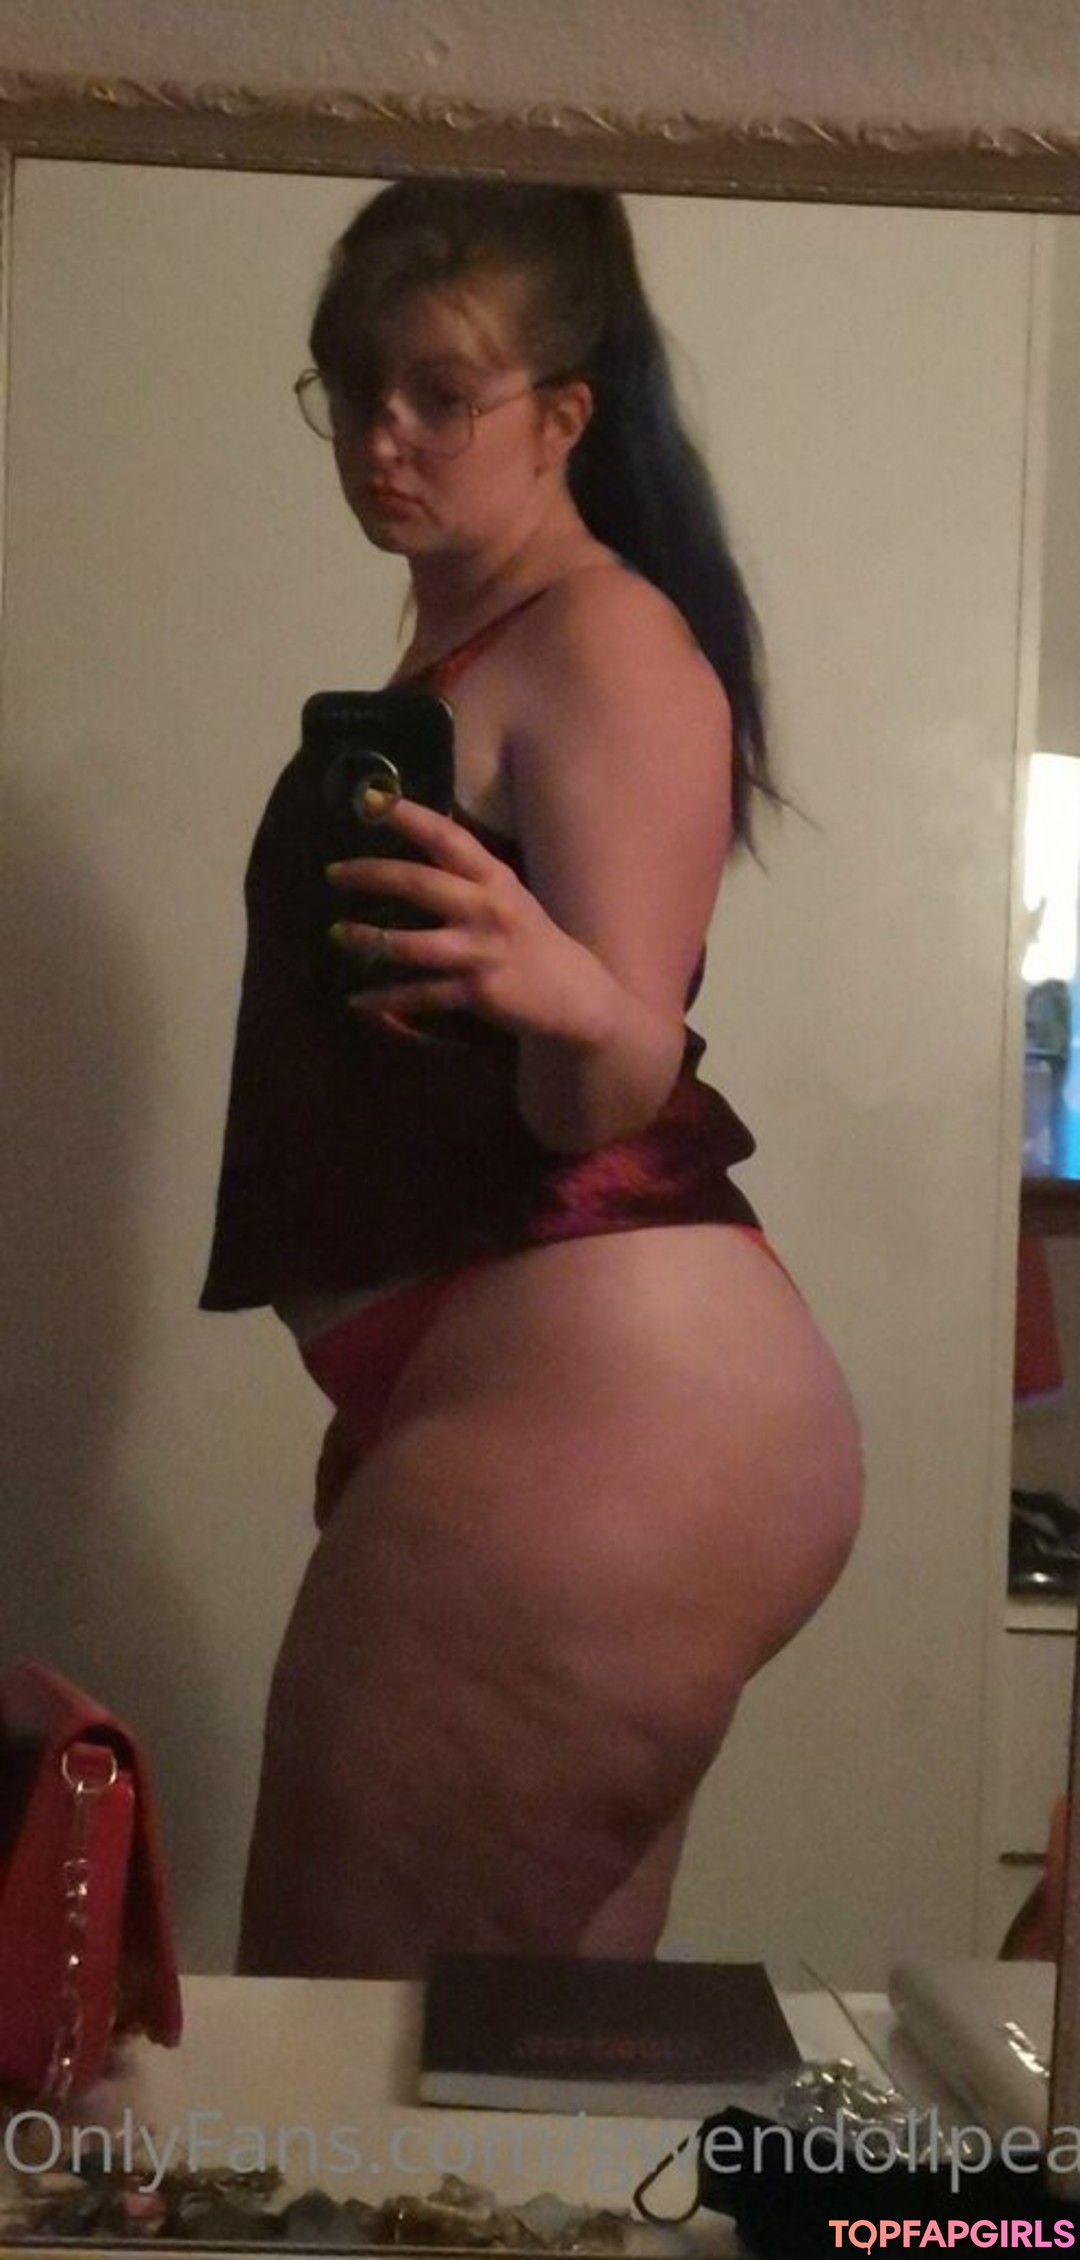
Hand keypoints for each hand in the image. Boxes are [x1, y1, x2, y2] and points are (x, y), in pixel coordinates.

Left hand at [326, 797, 607, 1040]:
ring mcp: (480, 952)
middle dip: (370, 875)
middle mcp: (487, 909)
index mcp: (495, 878)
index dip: (410, 816)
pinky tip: (356, 1000)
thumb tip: (423, 837)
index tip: (372, 801)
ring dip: (367, 940)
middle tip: (333, 872)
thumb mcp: (508, 895)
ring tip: (336, 934)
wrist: (573, 995)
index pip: (449, 838)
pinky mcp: (476, 992)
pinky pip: (420, 995)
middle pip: (419, 884)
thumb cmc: (532, 939)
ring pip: (410, 945)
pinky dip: (385, 999)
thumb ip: (469, 873)